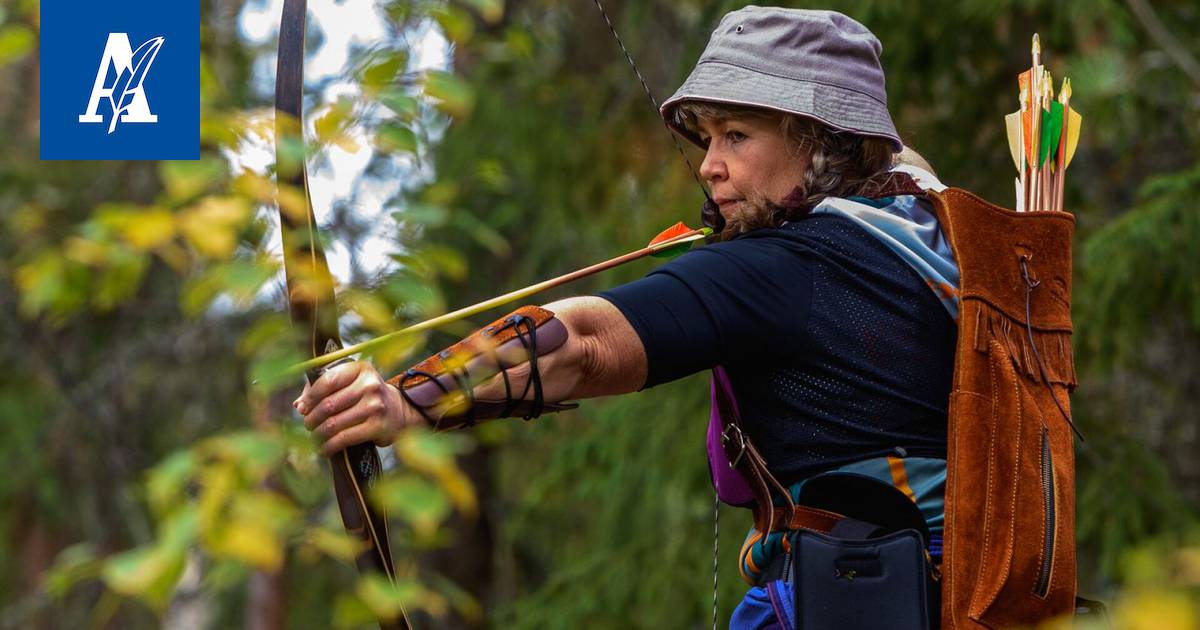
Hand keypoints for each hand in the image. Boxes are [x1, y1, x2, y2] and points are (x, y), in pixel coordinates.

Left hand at [294, 361, 419, 455]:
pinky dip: (330, 446)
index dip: (310, 397)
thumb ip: (324, 389)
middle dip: (312, 418)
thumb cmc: (366, 396)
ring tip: (315, 437)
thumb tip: (299, 406)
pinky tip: (324, 449)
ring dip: (318, 434)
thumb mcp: (350, 384)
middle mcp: (370, 385)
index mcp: (360, 369)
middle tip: (308, 425)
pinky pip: (345, 438)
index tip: (303, 408)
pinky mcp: (377, 426)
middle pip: (328, 404)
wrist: (399, 411)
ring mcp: (375, 406)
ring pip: (334, 423)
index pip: (327, 381)